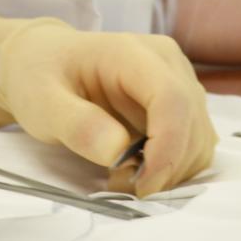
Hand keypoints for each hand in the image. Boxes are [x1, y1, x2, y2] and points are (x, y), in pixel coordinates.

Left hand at [0, 16, 215, 196]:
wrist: (45, 63)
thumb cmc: (40, 76)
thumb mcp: (41, 101)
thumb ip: (76, 123)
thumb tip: (119, 151)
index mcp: (133, 53)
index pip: (172, 99)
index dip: (166, 149)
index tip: (142, 186)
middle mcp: (168, 64)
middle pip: (192, 125)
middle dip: (165, 167)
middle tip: (120, 184)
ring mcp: (180, 83)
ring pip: (199, 140)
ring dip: (170, 171)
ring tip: (123, 176)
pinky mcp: (182, 107)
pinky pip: (193, 146)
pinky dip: (171, 168)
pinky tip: (136, 169)